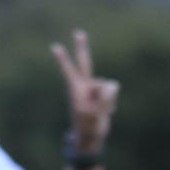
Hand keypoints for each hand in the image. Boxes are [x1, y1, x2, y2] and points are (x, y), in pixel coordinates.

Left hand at [50, 30, 118, 155]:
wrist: (92, 137)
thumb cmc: (88, 126)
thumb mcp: (94, 114)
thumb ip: (105, 97)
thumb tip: (113, 85)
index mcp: (76, 89)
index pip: (69, 71)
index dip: (63, 60)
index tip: (54, 47)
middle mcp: (85, 85)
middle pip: (85, 62)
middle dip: (82, 48)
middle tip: (78, 33)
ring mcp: (94, 89)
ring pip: (110, 85)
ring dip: (109, 99)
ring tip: (100, 111)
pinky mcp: (104, 95)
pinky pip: (114, 92)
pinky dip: (111, 103)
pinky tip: (105, 111)